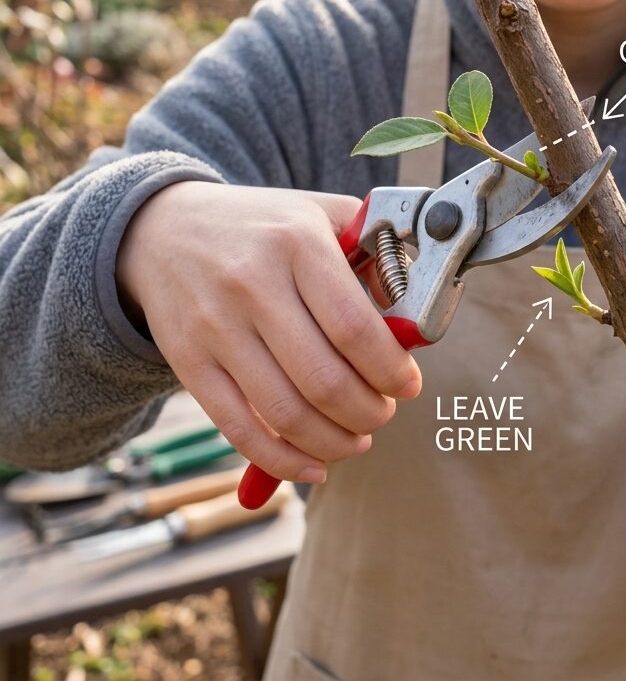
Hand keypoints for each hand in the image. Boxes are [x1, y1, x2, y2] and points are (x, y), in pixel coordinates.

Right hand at [116, 181, 421, 483]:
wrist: (162, 229)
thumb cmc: (263, 226)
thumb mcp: (323, 215)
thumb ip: (374, 255)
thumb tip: (409, 321)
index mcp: (297, 243)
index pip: (354, 327)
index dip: (391, 369)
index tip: (408, 385)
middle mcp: (253, 284)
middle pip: (324, 379)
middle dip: (369, 411)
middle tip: (384, 412)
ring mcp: (216, 327)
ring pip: (285, 414)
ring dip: (334, 442)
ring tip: (357, 438)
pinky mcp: (188, 362)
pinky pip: (240, 430)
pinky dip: (283, 461)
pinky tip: (314, 464)